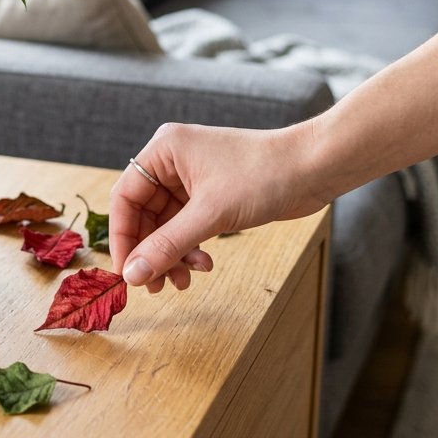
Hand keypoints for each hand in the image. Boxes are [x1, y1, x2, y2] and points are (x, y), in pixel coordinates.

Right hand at [109, 122, 325, 292]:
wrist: (314, 168)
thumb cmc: (263, 175)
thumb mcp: (210, 214)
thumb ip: (167, 246)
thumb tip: (132, 275)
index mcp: (163, 151)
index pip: (125, 197)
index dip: (123, 237)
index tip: (127, 273)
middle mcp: (172, 162)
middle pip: (143, 214)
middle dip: (151, 251)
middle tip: (156, 286)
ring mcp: (191, 179)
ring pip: (166, 225)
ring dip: (172, 255)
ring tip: (184, 281)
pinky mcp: (211, 196)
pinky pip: (186, 226)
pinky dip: (190, 248)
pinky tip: (203, 265)